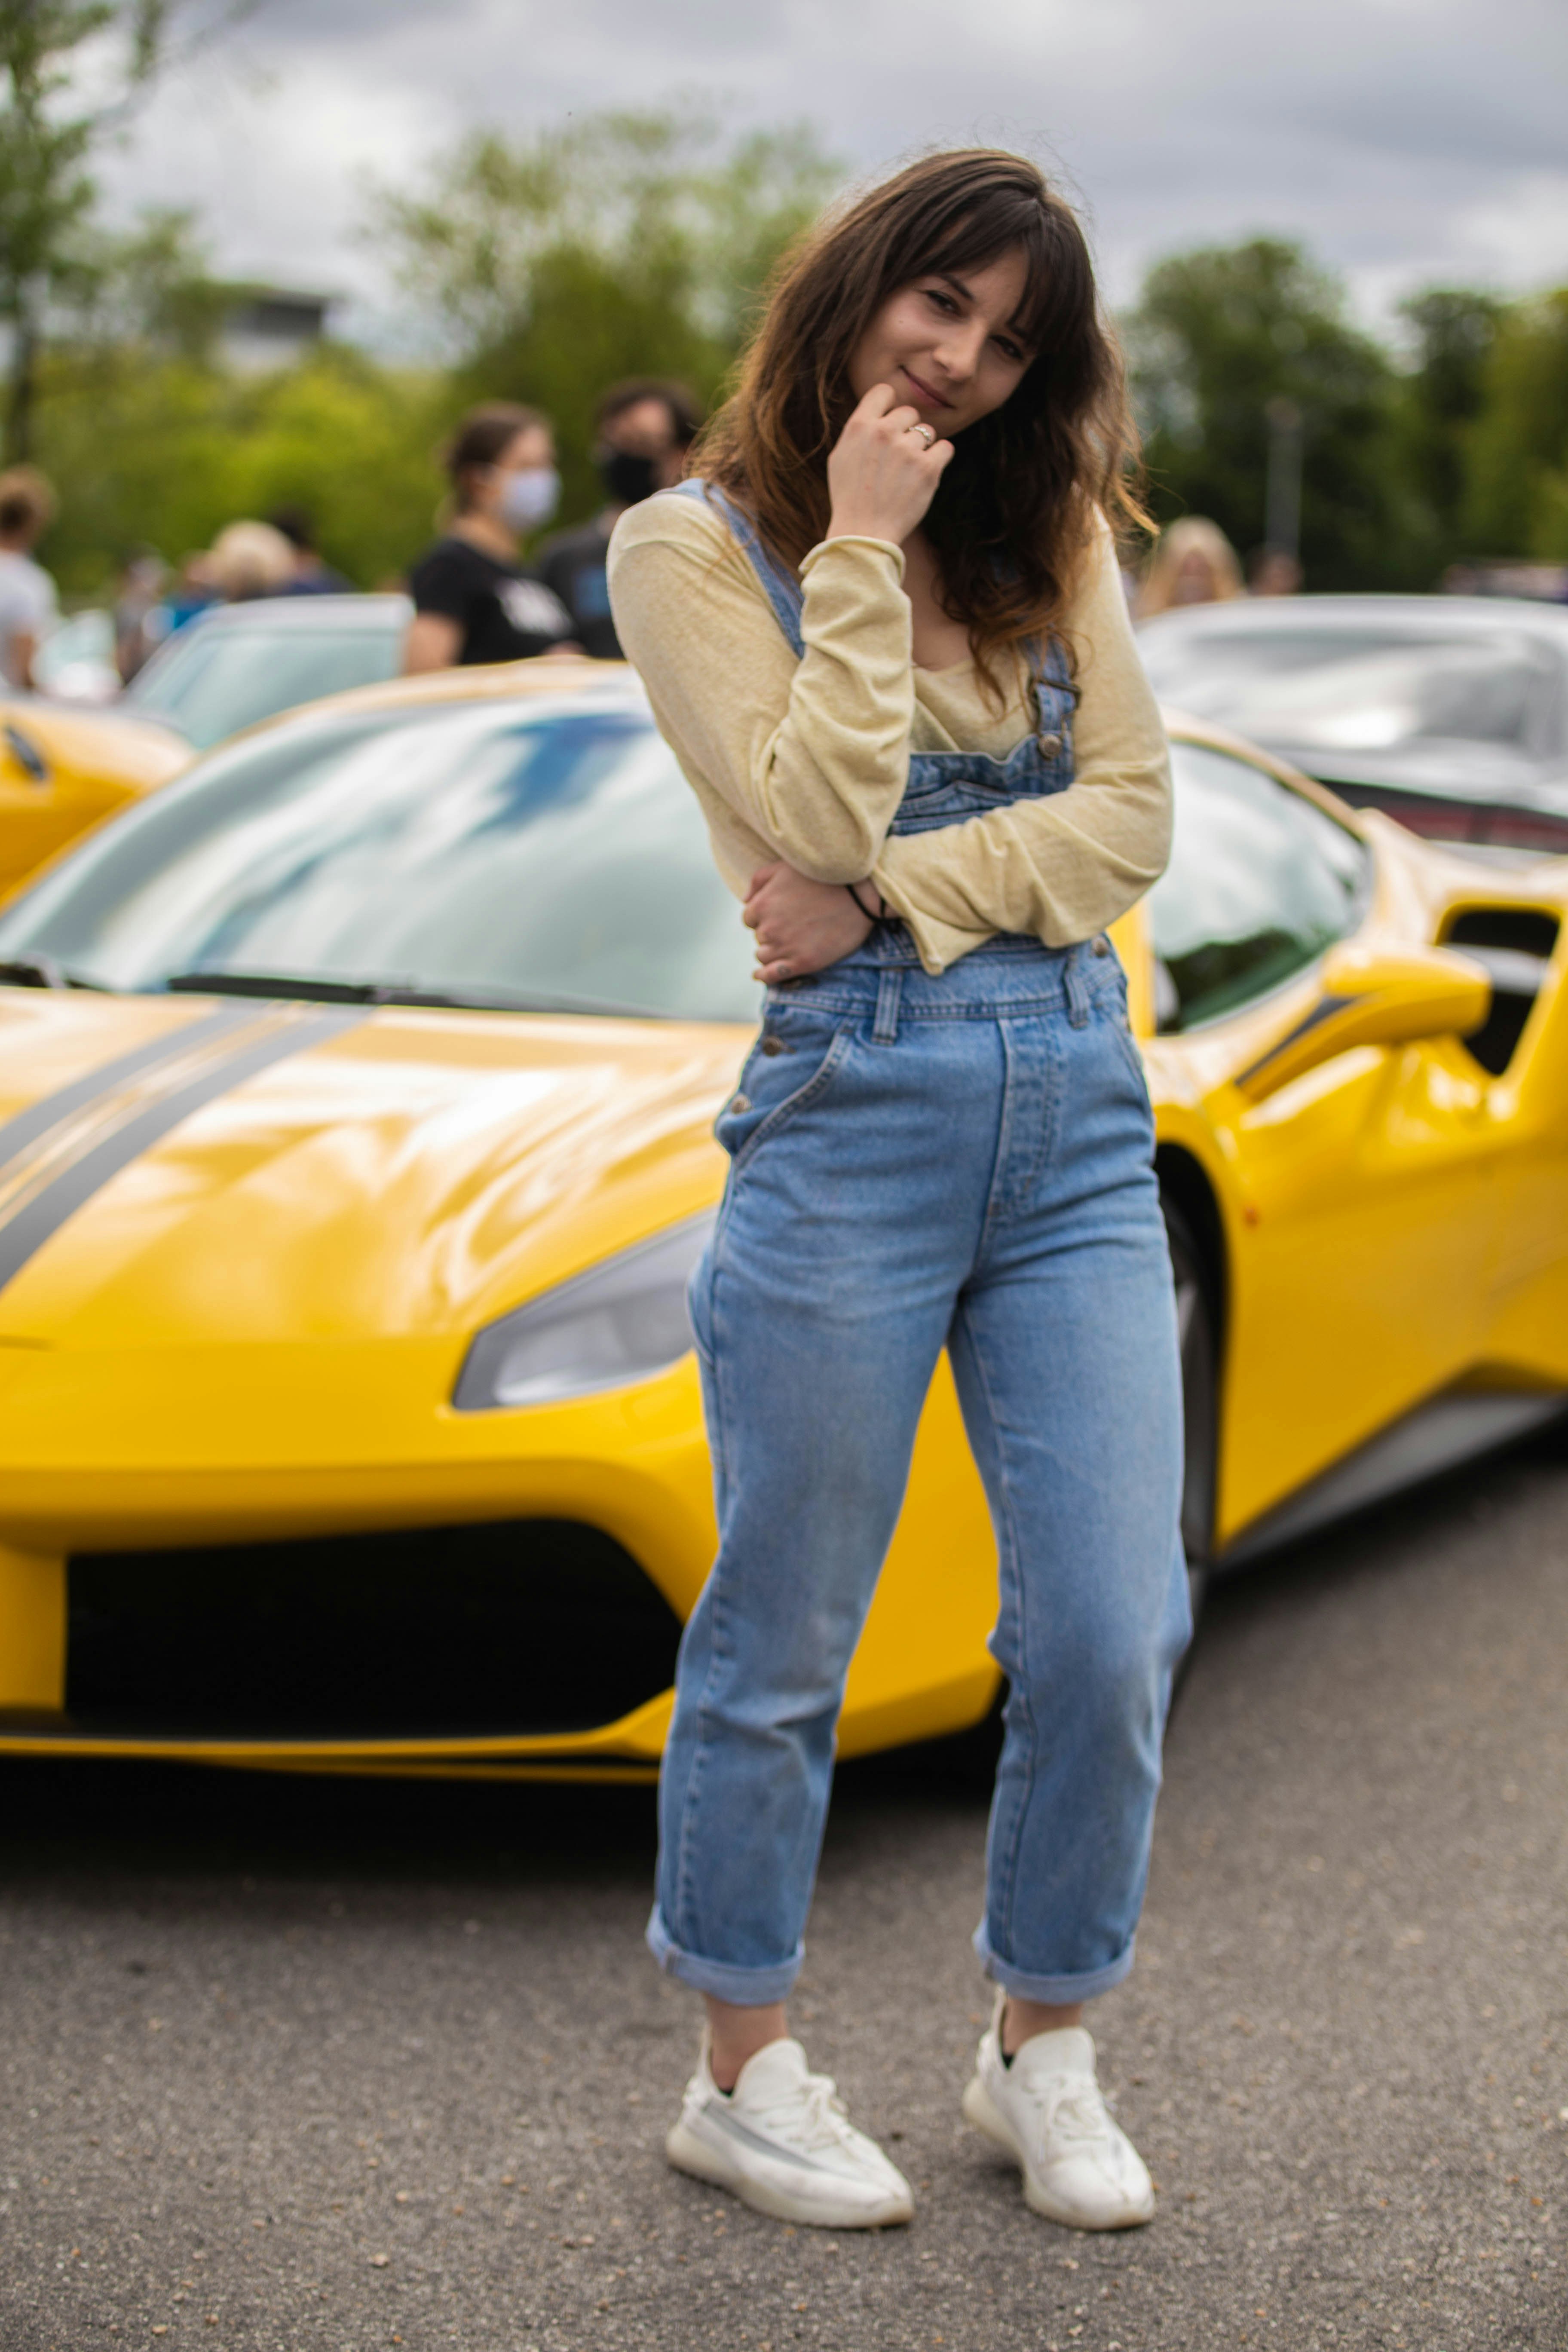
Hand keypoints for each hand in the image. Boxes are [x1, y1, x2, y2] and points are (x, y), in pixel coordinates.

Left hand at [743, 862, 872, 983]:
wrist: (859, 894)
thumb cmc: (823, 876)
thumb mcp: (784, 867)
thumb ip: (758, 881)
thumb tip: (745, 900)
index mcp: (762, 905)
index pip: (750, 918)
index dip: (764, 916)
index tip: (781, 913)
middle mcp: (769, 929)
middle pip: (759, 937)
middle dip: (771, 931)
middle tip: (793, 924)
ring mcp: (785, 948)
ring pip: (764, 956)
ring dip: (772, 951)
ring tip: (790, 943)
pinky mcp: (802, 963)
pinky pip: (772, 976)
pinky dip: (765, 976)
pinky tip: (761, 975)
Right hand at [825, 383, 954, 546]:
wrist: (863, 534)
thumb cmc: (849, 497)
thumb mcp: (841, 457)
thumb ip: (860, 430)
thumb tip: (878, 411)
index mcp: (860, 426)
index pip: (884, 391)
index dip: (889, 406)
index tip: (890, 423)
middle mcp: (884, 432)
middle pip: (909, 413)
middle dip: (907, 431)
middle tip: (897, 459)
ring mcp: (908, 450)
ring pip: (928, 433)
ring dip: (922, 449)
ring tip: (907, 474)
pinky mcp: (929, 469)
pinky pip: (945, 448)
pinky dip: (939, 460)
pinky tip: (925, 474)